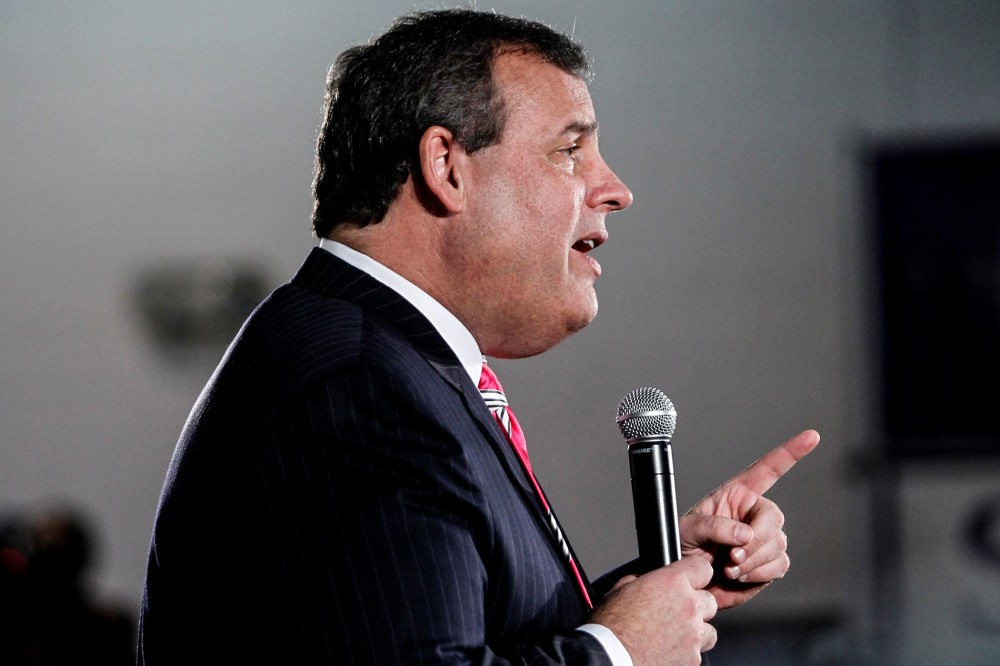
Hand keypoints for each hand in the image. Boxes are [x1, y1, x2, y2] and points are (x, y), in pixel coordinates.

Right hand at [591, 556, 717, 665]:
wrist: (612, 658)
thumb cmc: (612, 626)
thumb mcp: (621, 590)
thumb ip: (642, 581)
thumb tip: (646, 581)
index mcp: (672, 583)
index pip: (702, 568)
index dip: (696, 573)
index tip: (692, 579)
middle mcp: (688, 607)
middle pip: (710, 601)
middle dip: (696, 605)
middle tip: (677, 612)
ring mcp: (693, 635)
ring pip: (709, 631)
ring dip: (696, 631)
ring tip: (674, 635)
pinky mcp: (693, 659)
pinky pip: (697, 653)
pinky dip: (686, 652)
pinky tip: (668, 650)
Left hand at [680, 429, 818, 608]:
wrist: (689, 582)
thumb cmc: (682, 548)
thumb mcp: (687, 529)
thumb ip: (714, 527)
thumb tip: (746, 534)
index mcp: (736, 494)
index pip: (767, 469)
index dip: (790, 452)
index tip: (812, 436)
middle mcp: (753, 514)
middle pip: (774, 518)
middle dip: (755, 540)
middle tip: (731, 556)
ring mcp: (763, 539)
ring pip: (778, 546)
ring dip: (752, 561)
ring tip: (728, 567)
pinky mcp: (768, 564)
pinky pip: (778, 566)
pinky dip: (758, 574)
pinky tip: (738, 575)